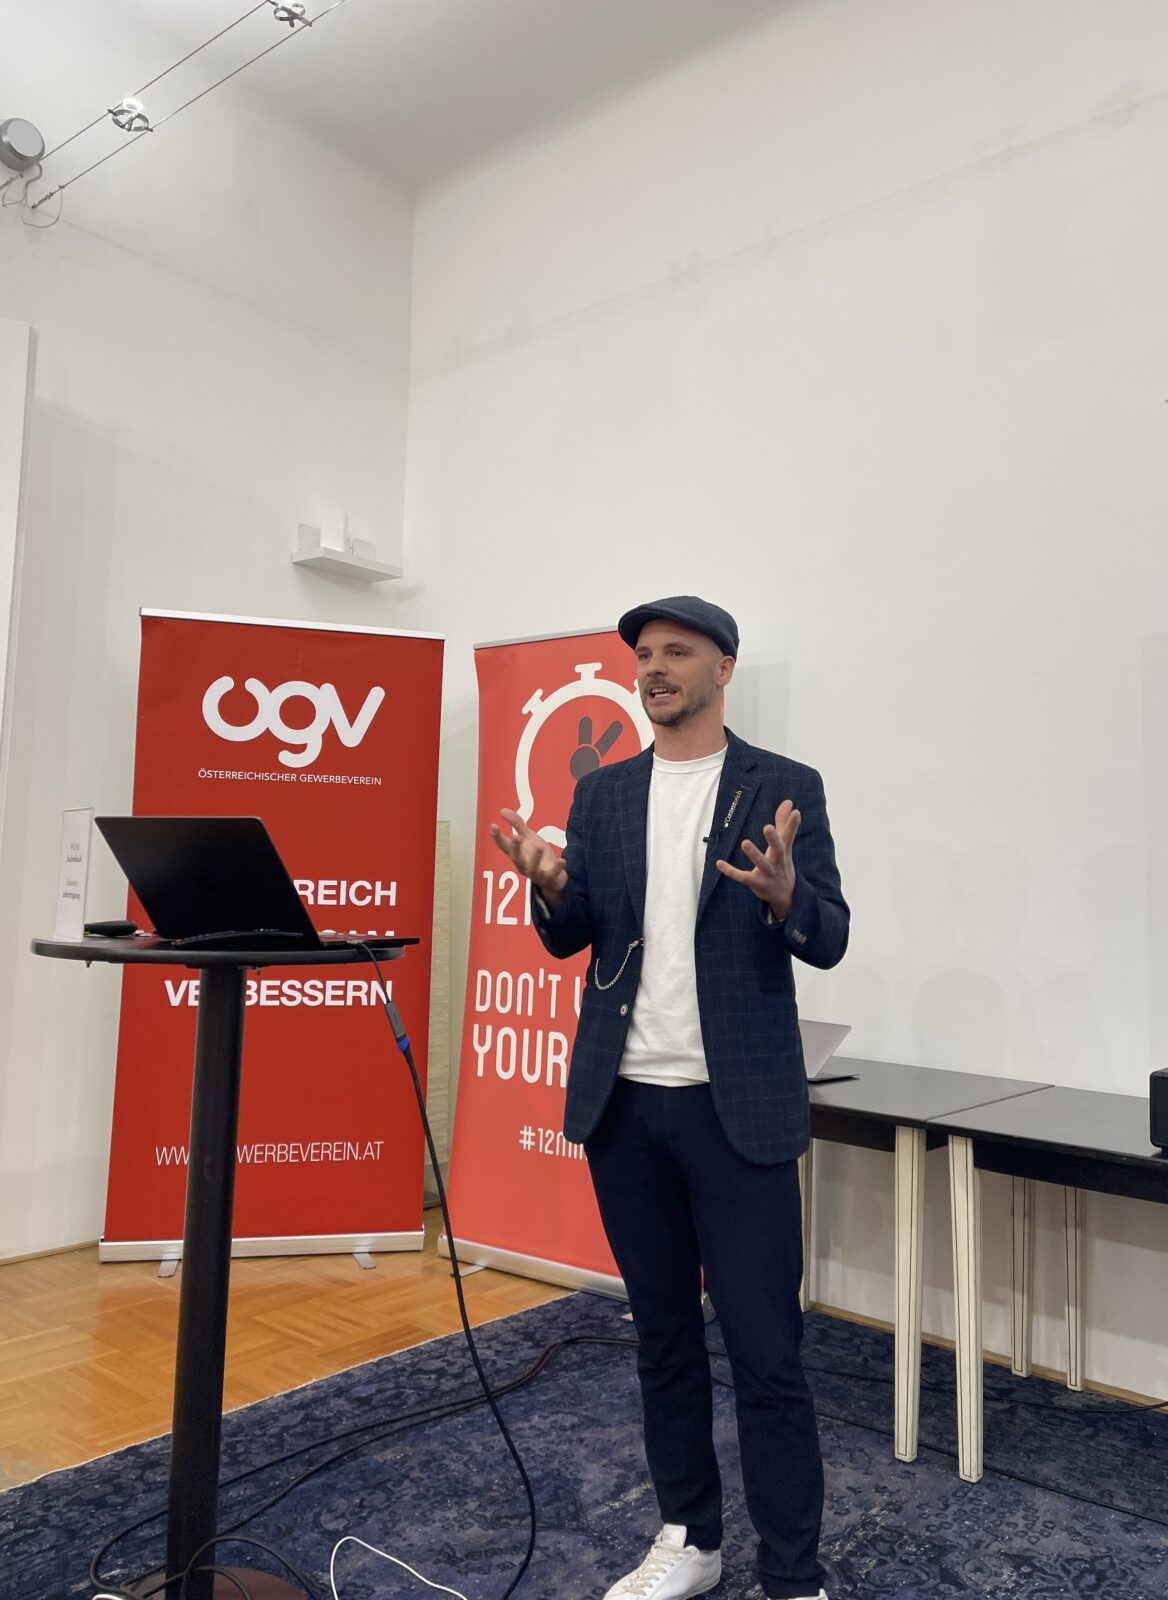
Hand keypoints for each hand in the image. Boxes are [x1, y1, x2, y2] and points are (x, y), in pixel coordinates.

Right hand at [490, 808, 568, 908]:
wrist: (553, 878)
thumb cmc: (537, 857)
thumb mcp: (528, 838)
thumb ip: (517, 825)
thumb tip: (502, 810)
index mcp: (517, 854)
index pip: (504, 846)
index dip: (498, 836)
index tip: (493, 825)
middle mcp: (523, 865)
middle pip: (516, 858)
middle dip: (515, 848)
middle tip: (515, 837)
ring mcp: (536, 873)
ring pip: (532, 868)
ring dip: (535, 858)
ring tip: (539, 847)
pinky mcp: (549, 878)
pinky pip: (552, 874)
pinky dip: (557, 868)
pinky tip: (562, 860)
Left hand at [715, 799, 799, 917]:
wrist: (785, 895)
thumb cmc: (782, 864)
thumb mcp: (784, 845)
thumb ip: (784, 823)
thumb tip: (788, 802)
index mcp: (783, 850)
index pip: (788, 835)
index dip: (792, 824)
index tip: (796, 812)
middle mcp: (777, 861)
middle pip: (778, 849)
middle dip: (773, 839)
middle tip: (768, 827)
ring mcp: (767, 873)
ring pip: (761, 864)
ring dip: (754, 854)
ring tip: (745, 842)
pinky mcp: (756, 882)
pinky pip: (743, 877)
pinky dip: (731, 871)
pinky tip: (719, 863)